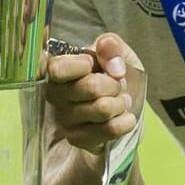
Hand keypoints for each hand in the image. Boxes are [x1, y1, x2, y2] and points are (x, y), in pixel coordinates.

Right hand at [47, 33, 143, 154]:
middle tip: (118, 85)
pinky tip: (125, 117)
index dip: (83, 65)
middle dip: (114, 84)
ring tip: (121, 101)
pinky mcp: (78, 139)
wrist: (128, 108)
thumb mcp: (119, 54)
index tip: (95, 64)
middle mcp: (56, 95)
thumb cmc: (117, 77)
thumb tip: (107, 50)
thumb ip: (111, 45)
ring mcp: (65, 119)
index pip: (56, 69)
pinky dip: (125, 121)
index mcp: (59, 70)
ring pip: (102, 108)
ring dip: (121, 103)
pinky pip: (109, 129)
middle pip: (90, 87)